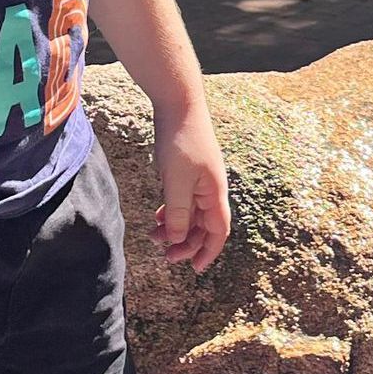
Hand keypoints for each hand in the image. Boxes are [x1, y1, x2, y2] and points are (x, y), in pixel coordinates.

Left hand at [149, 104, 230, 273]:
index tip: (195, 269)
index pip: (218, 231)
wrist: (179, 104)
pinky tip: (158, 217)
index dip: (208, 252)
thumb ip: (179, 213)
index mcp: (214, 193)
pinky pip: (183, 200)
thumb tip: (179, 240)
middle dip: (186, 244)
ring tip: (154, 236)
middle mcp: (211, 188)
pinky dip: (172, 212)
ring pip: (191, 213)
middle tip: (165, 256)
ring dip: (176, 229)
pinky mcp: (187, 171)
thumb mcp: (176, 181)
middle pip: (203, 226)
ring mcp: (199, 179)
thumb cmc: (181, 141)